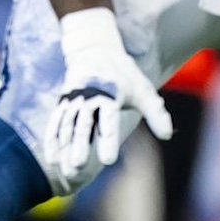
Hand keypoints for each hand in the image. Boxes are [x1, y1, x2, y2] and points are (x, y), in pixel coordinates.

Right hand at [49, 7, 171, 190]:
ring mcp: (72, 100)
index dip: (107, 140)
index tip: (107, 161)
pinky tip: (52, 160)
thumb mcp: (143, 90)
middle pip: (82, 124)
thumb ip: (156, 113)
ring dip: (64, 148)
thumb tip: (167, 136)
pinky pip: (55, 122)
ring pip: (66, 126)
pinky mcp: (62, 103)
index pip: (108, 119)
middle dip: (79, 146)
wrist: (95, 49)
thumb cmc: (124, 75)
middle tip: (78, 167)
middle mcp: (87, 96)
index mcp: (108, 93)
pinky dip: (52, 140)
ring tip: (67, 171)